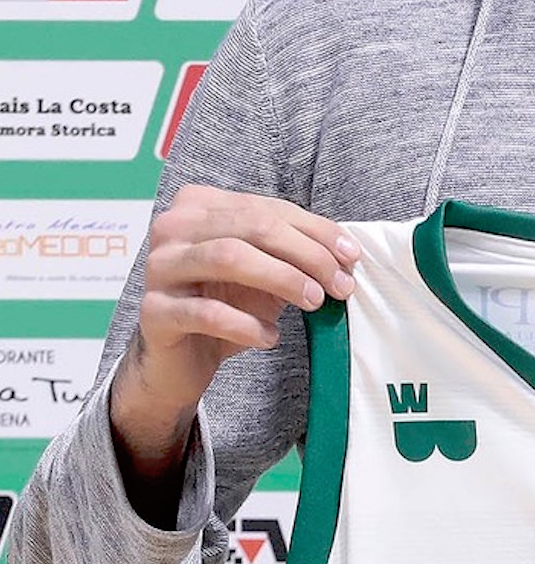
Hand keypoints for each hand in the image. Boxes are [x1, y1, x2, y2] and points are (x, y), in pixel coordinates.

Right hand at [110, 185, 358, 502]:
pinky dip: (245, 325)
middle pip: (251, 226)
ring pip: (227, 257)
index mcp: (200, 205)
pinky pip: (205, 312)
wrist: (180, 358)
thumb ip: (297, 254)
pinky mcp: (153, 311)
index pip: (267, 208)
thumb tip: (347, 255)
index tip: (352, 257)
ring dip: (281, 279)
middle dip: (305, 254)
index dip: (315, 231)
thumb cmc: (225, 304)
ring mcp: (159, 267)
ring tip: (314, 302)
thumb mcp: (265, 274)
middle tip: (338, 285)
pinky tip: (269, 337)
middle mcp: (173, 227)